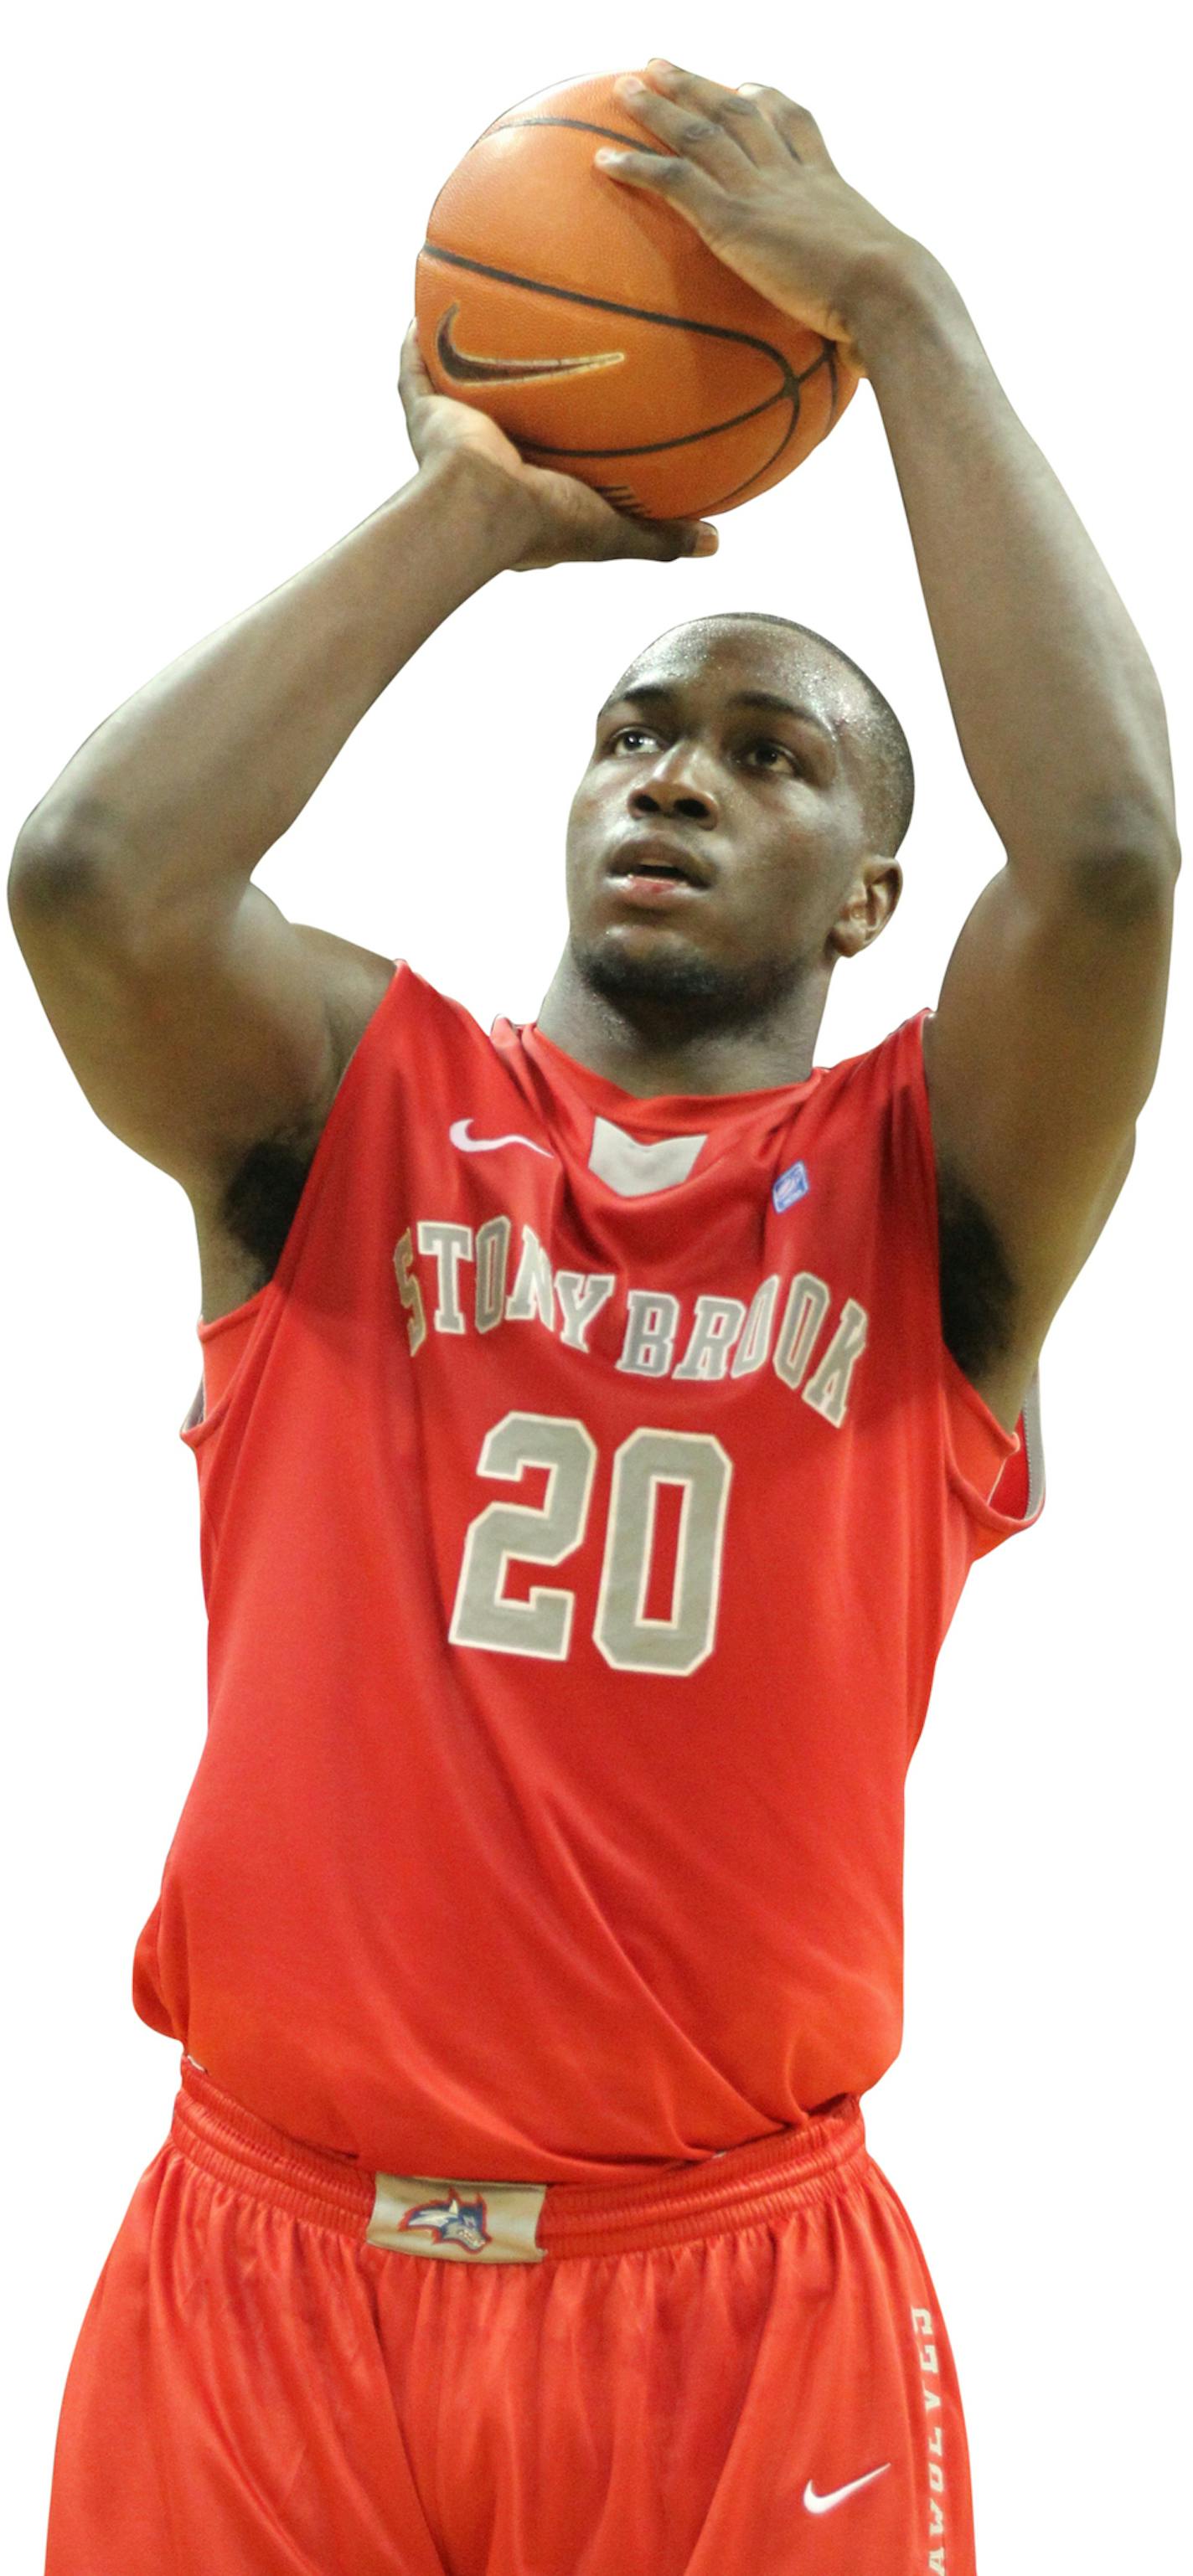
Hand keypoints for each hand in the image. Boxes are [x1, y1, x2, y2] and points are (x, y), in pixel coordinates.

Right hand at [397, 322, 718, 570]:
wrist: (480, 506)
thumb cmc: (545, 520)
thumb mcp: (614, 530)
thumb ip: (661, 534)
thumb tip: (716, 542)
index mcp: (524, 492)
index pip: (550, 457)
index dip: (564, 436)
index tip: (585, 407)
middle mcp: (488, 459)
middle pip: (506, 412)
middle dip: (519, 384)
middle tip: (542, 349)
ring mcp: (454, 435)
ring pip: (461, 384)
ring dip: (469, 352)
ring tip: (487, 310)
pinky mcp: (426, 413)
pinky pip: (416, 368)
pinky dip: (417, 341)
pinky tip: (426, 304)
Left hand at [595, 63, 930, 375]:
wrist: (888, 291)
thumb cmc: (894, 309)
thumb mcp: (876, 296)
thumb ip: (857, 311)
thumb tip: (865, 356)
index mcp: (828, 186)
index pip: (795, 126)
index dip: (769, 100)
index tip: (749, 85)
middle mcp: (792, 175)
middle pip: (739, 113)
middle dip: (698, 86)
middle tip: (661, 65)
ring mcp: (762, 192)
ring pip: (702, 131)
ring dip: (660, 105)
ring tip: (625, 86)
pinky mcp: (735, 220)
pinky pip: (676, 181)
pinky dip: (637, 166)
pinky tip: (603, 157)